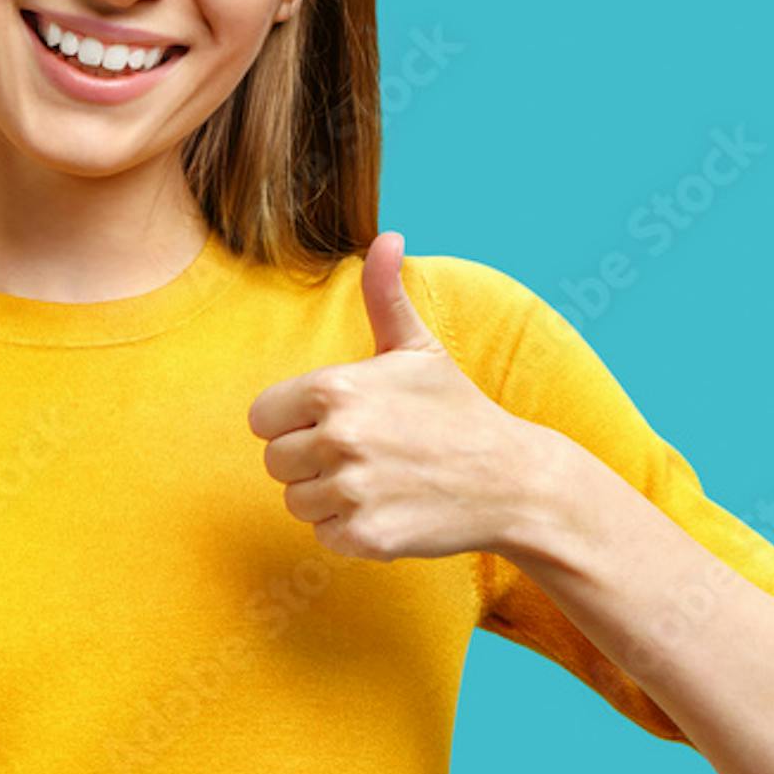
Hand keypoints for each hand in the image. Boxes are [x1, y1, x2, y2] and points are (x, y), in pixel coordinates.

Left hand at [247, 231, 546, 561]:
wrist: (510, 479)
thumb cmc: (455, 410)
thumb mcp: (418, 348)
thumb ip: (385, 295)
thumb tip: (387, 237)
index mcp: (335, 389)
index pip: (263, 419)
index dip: (293, 423)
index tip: (335, 423)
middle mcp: (338, 438)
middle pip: (275, 462)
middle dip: (309, 462)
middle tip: (363, 453)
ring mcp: (353, 490)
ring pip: (297, 502)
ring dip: (328, 497)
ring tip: (377, 479)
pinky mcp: (367, 536)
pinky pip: (324, 535)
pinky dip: (350, 529)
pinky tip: (389, 507)